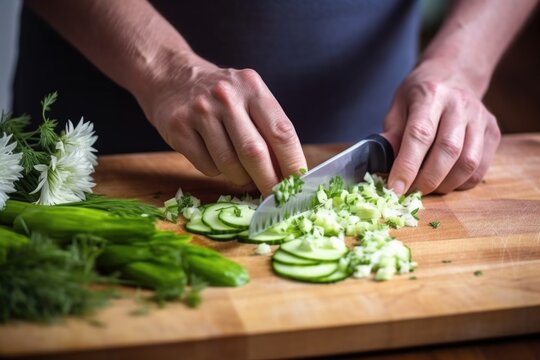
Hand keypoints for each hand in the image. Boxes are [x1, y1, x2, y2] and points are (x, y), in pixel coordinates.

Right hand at [137, 55, 306, 195]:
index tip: (299, 184)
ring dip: (241, 179)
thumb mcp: (249, 98)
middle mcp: (227, 97)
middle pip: (255, 152)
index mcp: (252, 88)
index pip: (281, 131)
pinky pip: (207, 166)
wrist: (170, 77)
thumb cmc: (221, 96)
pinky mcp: (179, 128)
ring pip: (229, 164)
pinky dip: (217, 172)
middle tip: (275, 197)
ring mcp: (200, 112)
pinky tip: (215, 159)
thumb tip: (288, 174)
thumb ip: (268, 129)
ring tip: (242, 174)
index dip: (292, 163)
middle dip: (269, 181)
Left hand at [382, 59, 500, 194]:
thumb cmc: (419, 96)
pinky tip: (446, 181)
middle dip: (427, 180)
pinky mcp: (492, 131)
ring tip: (427, 188)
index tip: (395, 188)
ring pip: (468, 162)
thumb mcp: (398, 107)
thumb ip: (392, 135)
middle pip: (447, 151)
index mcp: (430, 95)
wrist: (453, 75)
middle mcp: (459, 104)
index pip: (420, 135)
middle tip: (411, 193)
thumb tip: (385, 166)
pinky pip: (480, 167)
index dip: (407, 166)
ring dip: (445, 184)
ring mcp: (480, 117)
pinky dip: (462, 183)